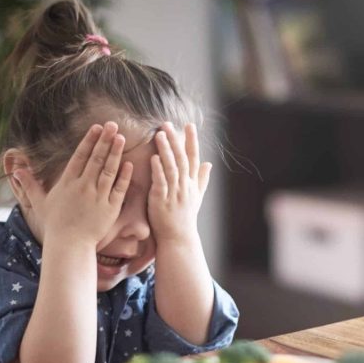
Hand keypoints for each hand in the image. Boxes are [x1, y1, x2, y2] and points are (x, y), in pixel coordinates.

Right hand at [15, 122, 132, 244]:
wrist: (70, 245)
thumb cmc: (55, 225)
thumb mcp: (40, 203)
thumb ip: (30, 185)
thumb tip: (17, 170)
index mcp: (68, 182)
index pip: (80, 156)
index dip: (89, 140)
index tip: (96, 127)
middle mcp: (83, 186)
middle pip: (96, 159)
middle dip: (104, 140)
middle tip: (113, 125)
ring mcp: (98, 197)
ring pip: (109, 170)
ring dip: (115, 153)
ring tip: (122, 138)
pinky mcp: (110, 208)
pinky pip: (119, 189)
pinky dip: (124, 176)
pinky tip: (129, 164)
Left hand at [148, 122, 211, 243]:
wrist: (178, 238)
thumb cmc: (185, 218)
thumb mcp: (197, 197)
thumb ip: (202, 179)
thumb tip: (209, 163)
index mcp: (192, 183)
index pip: (194, 158)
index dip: (191, 141)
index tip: (189, 125)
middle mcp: (185, 186)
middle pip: (182, 159)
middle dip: (176, 140)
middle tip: (167, 124)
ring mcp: (174, 193)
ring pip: (171, 167)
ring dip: (166, 150)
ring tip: (159, 134)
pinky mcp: (162, 201)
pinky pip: (161, 182)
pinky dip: (158, 170)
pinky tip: (153, 158)